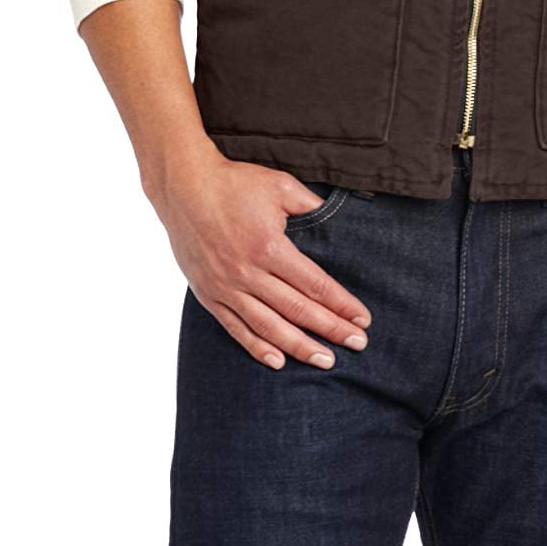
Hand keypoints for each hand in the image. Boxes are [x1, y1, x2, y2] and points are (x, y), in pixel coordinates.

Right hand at [144, 142, 371, 370]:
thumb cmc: (234, 183)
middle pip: (298, 310)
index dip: (342, 304)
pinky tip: (278, 362)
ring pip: (269, 326)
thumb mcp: (280, 186)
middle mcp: (248, 272)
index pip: (315, 284)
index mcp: (269, 247)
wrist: (183, 187)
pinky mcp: (208, 294)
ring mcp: (226, 287)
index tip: (363, 319)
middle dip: (331, 330)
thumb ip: (311, 206)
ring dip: (299, 346)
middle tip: (357, 344)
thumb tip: (340, 219)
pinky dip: (256, 347)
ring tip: (325, 361)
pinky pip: (235, 328)